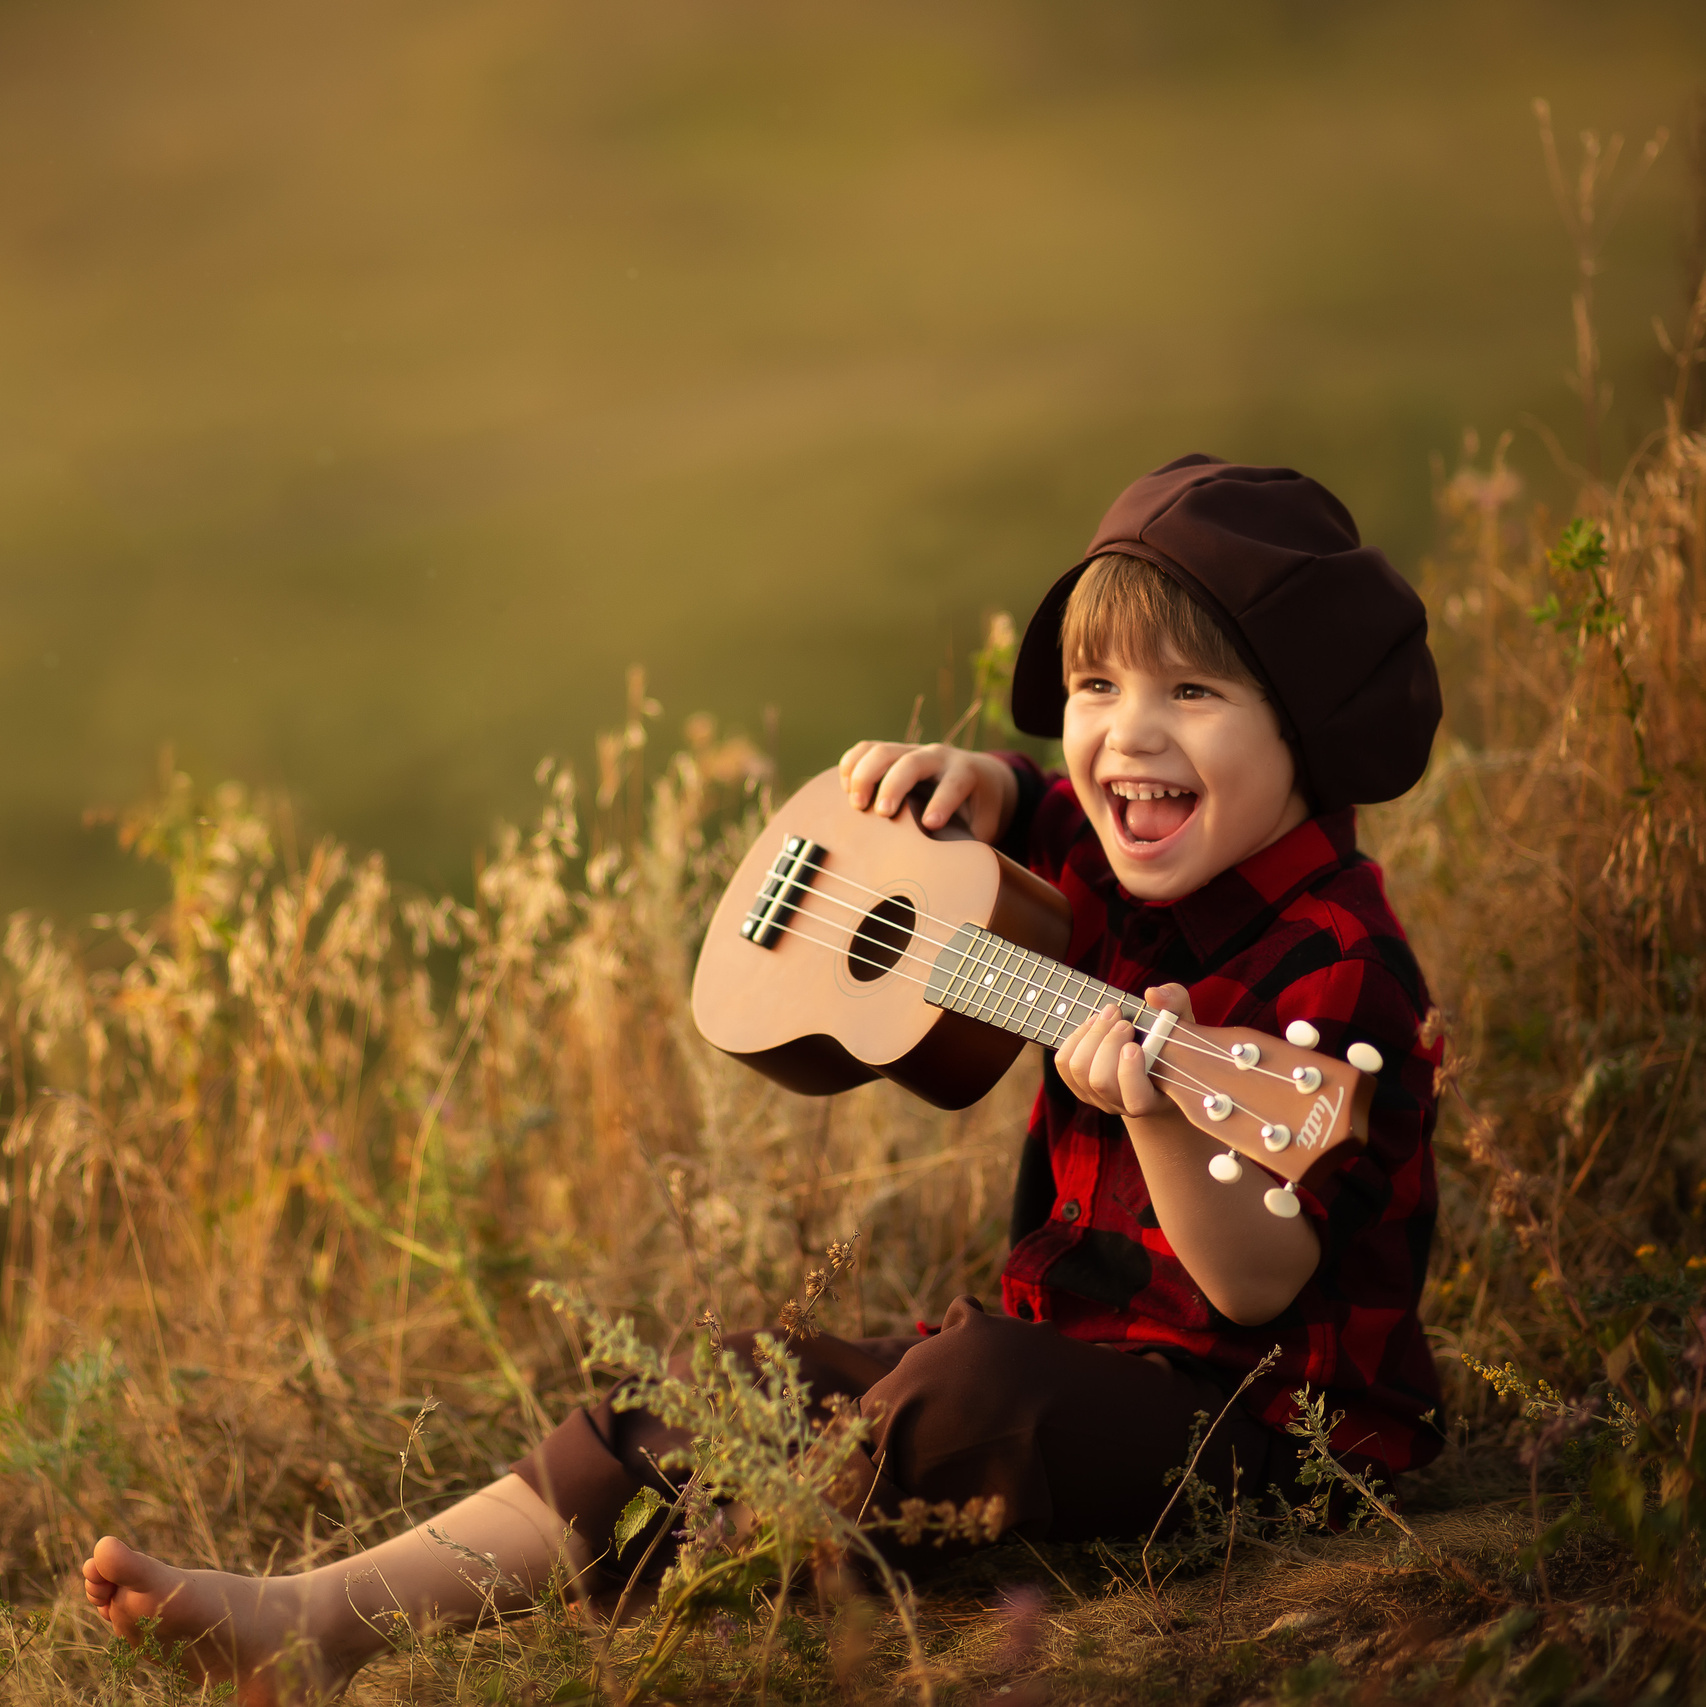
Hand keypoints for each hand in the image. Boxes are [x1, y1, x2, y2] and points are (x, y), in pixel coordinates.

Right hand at [837, 741, 1018, 844]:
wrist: (980, 775)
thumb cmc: (980, 810)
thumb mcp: (985, 826)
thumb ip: (971, 844)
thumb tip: (954, 874)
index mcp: (966, 774)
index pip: (954, 784)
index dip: (942, 803)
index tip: (930, 824)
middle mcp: (939, 757)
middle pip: (912, 762)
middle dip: (893, 786)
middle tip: (881, 814)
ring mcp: (914, 750)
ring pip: (884, 751)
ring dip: (864, 775)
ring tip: (855, 804)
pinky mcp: (895, 752)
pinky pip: (867, 748)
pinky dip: (852, 764)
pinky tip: (845, 788)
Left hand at [1053, 984, 1195, 1121]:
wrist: (1150, 1062)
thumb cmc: (1168, 1041)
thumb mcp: (1180, 1020)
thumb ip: (1174, 1002)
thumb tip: (1153, 995)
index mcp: (1154, 1099)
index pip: (1137, 1101)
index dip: (1130, 1073)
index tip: (1133, 1045)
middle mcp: (1121, 1104)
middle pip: (1101, 1081)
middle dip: (1108, 1044)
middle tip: (1123, 1023)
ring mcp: (1096, 1097)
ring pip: (1079, 1070)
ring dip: (1091, 1036)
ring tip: (1108, 1016)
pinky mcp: (1078, 1084)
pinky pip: (1064, 1063)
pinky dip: (1075, 1038)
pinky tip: (1093, 1024)